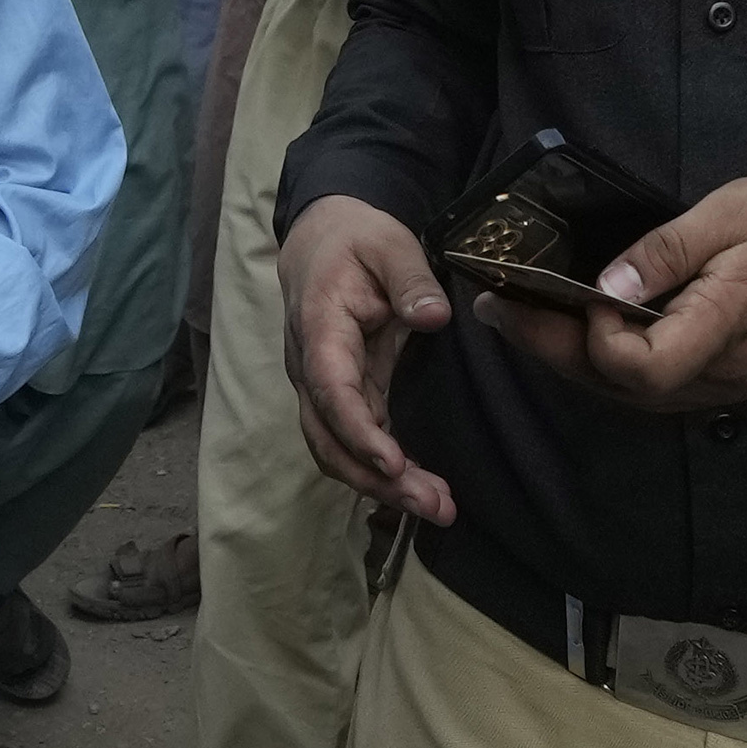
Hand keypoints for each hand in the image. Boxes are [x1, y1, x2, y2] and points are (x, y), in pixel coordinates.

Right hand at [280, 197, 455, 521]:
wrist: (322, 240)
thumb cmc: (357, 240)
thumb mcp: (389, 244)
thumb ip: (411, 278)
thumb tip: (433, 316)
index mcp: (320, 328)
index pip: (330, 388)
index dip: (358, 430)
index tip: (392, 461)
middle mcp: (310, 367)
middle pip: (328, 437)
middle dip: (375, 478)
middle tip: (432, 505)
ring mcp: (321, 387)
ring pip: (336, 449)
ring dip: (380, 485)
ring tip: (436, 507)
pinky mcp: (341, 397)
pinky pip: (352, 443)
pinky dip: (381, 473)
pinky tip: (419, 490)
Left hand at [474, 175, 746, 413]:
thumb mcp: (738, 211)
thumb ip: (672, 248)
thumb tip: (608, 283)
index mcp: (726, 324)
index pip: (646, 368)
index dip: (599, 342)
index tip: (582, 294)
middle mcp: (717, 372)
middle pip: (619, 387)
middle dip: (550, 347)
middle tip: (497, 307)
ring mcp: (715, 385)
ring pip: (625, 393)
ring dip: (566, 357)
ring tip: (515, 315)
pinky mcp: (712, 383)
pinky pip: (642, 387)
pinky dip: (596, 362)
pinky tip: (566, 329)